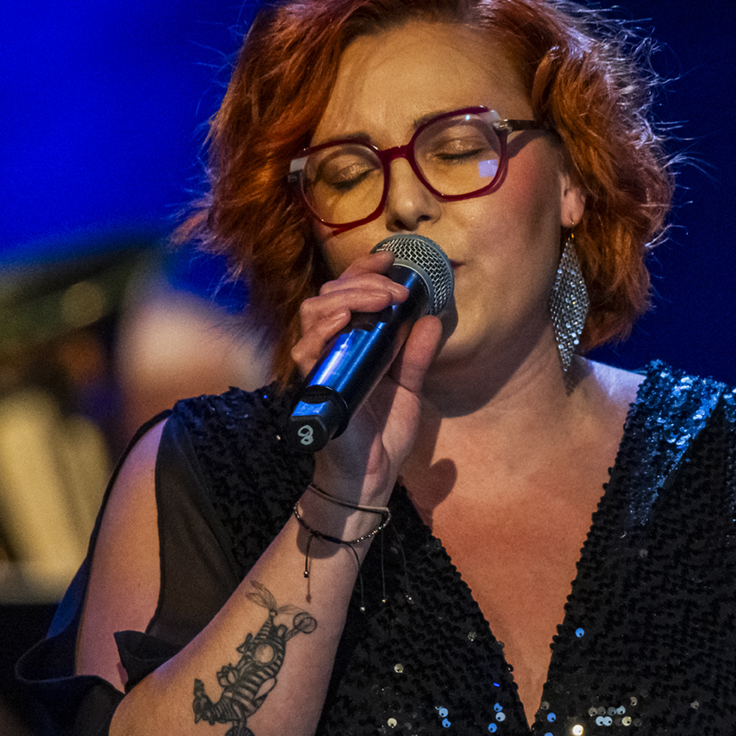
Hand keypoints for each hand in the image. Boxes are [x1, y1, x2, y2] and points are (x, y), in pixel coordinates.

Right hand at [291, 251, 441, 501]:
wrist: (372, 477)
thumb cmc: (382, 435)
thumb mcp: (409, 387)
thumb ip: (416, 355)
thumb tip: (430, 318)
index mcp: (350, 344)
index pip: (346, 294)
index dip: (364, 271)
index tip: (391, 258)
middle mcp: (329, 350)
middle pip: (328, 295)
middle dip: (362, 281)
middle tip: (396, 287)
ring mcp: (318, 367)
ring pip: (314, 312)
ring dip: (349, 297)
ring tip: (382, 300)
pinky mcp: (313, 387)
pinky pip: (305, 351)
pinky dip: (323, 330)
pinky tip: (346, 320)